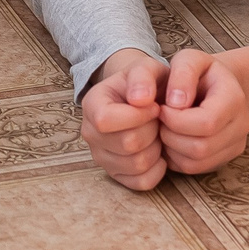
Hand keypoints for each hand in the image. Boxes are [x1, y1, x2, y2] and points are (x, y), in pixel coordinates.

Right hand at [81, 49, 169, 190]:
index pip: (106, 120)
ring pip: (137, 164)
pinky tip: (158, 151)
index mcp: (91, 104)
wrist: (144, 97)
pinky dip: (158, 169)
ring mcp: (101, 157)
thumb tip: (140, 99)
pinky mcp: (117, 174)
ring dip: (157, 148)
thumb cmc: (144, 83)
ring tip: (156, 132)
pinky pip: (142, 182)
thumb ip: (142, 76)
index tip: (154, 106)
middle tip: (157, 119)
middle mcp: (90, 133)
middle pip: (127, 143)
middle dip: (152, 130)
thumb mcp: (145, 67)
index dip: (137, 115)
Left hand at [157, 49, 248, 175]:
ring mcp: (235, 145)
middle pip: (200, 147)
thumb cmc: (199, 72)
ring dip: (171, 148)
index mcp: (234, 98)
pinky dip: (175, 157)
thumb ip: (182, 73)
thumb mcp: (190, 59)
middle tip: (160, 119)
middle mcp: (241, 125)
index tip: (161, 108)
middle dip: (171, 135)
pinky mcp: (223, 159)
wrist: (215, 86)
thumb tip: (176, 103)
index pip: (206, 123)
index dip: (176, 119)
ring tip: (165, 127)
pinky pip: (194, 169)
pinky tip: (171, 138)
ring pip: (196, 162)